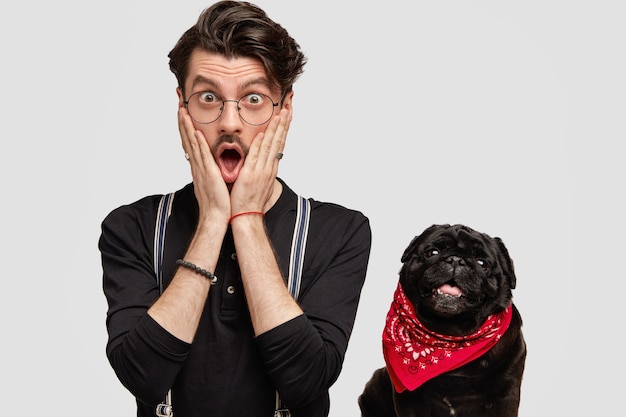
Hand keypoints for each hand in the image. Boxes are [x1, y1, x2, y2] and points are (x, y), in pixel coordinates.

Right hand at [178, 106, 230, 224]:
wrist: (216, 215)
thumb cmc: (218, 201)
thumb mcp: (214, 181)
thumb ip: (212, 169)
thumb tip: (214, 163)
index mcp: (199, 166)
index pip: (191, 142)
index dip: (186, 127)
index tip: (183, 113)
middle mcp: (197, 165)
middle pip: (187, 139)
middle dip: (182, 122)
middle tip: (179, 105)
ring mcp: (201, 169)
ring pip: (192, 144)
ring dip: (186, 127)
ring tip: (182, 111)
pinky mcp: (208, 173)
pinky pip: (201, 156)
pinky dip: (197, 143)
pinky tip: (195, 132)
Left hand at [229, 108, 290, 214]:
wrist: (247, 216)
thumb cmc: (250, 201)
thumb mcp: (258, 182)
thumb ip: (259, 168)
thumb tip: (260, 160)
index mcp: (270, 168)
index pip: (279, 144)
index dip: (283, 129)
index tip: (286, 116)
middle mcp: (269, 167)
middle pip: (279, 141)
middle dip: (284, 124)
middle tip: (288, 109)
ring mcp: (261, 170)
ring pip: (271, 146)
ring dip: (276, 129)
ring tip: (280, 114)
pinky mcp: (251, 174)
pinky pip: (256, 156)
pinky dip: (261, 145)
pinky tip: (264, 133)